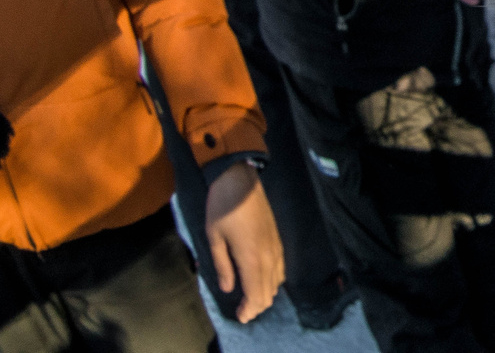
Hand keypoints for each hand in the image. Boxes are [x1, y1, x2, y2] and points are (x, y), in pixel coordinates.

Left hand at [204, 161, 282, 323]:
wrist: (240, 178)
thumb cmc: (221, 207)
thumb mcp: (214, 237)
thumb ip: (222, 265)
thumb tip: (229, 288)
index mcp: (251, 256)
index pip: (255, 291)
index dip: (250, 308)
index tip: (241, 317)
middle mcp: (268, 253)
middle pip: (269, 288)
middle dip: (258, 304)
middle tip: (244, 312)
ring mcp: (275, 244)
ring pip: (277, 278)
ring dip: (266, 292)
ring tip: (253, 300)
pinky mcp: (277, 236)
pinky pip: (281, 265)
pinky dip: (274, 279)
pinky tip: (266, 280)